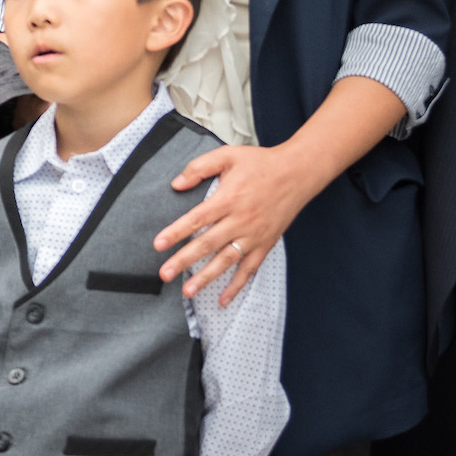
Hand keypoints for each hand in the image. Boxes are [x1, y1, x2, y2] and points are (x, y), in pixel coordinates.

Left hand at [153, 143, 322, 304]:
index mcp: (228, 199)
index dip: (176, 232)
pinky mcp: (265, 244)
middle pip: (208, 244)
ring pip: (226, 261)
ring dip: (206, 277)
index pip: (197, 219)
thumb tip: (176, 184)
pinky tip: (223, 300)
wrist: (297, 173)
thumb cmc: (260, 163)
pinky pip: (249, 269)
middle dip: (184, 260)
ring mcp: (254, 236)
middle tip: (164, 274)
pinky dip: (237, 286)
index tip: (158, 245)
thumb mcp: (228, 155)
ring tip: (187, 291)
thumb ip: (200, 167)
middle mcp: (240, 220)